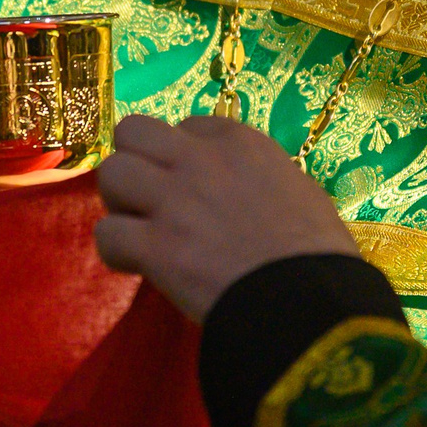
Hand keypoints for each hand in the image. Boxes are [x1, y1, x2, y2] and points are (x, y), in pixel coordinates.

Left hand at [93, 114, 358, 321]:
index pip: (189, 125)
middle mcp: (200, 161)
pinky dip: (116, 250)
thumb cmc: (319, 254)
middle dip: (134, 160)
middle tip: (148, 195)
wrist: (309, 302)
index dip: (183, 154)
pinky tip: (135, 264)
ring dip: (119, 202)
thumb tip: (244, 193)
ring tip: (138, 227)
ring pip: (111, 172)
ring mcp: (173, 200)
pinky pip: (107, 234)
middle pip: (133, 131)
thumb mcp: (300, 192)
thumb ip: (261, 179)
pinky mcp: (155, 245)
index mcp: (242, 144)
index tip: (190, 182)